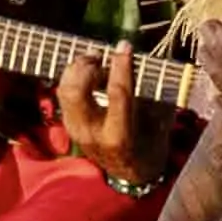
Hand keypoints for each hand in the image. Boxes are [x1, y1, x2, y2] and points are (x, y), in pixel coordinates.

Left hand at [51, 46, 156, 189]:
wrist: (130, 174)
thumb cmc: (150, 144)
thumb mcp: (158, 122)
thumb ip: (151, 93)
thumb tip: (144, 61)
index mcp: (119, 135)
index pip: (117, 94)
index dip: (121, 66)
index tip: (124, 46)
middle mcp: (91, 133)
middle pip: (76, 91)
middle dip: (88, 67)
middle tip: (102, 57)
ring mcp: (75, 129)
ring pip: (65, 89)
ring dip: (78, 69)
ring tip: (95, 61)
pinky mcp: (68, 124)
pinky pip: (63, 93)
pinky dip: (74, 77)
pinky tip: (89, 71)